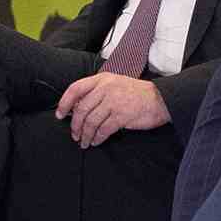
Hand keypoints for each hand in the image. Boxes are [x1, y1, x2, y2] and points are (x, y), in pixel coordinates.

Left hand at [56, 71, 170, 148]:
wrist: (160, 99)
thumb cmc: (136, 93)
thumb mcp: (115, 85)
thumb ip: (97, 93)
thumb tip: (77, 109)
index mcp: (102, 79)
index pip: (75, 89)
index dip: (64, 102)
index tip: (59, 114)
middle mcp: (106, 88)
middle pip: (81, 109)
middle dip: (75, 125)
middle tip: (74, 135)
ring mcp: (114, 101)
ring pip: (91, 121)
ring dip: (85, 135)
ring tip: (84, 142)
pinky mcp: (122, 115)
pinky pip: (103, 130)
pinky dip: (97, 138)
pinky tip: (96, 141)